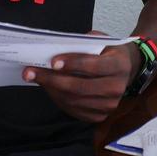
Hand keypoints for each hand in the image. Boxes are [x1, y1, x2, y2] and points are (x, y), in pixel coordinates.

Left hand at [22, 41, 139, 123]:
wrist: (126, 69)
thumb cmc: (108, 51)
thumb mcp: (102, 40)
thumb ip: (84, 43)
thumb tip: (56, 48)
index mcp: (119, 66)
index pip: (94, 66)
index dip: (73, 64)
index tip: (52, 61)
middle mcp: (116, 88)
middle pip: (80, 87)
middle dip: (52, 79)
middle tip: (30, 71)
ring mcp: (109, 105)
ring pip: (74, 100)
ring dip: (51, 89)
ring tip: (34, 77)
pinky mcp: (99, 115)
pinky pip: (74, 109)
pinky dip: (57, 98)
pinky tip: (47, 87)